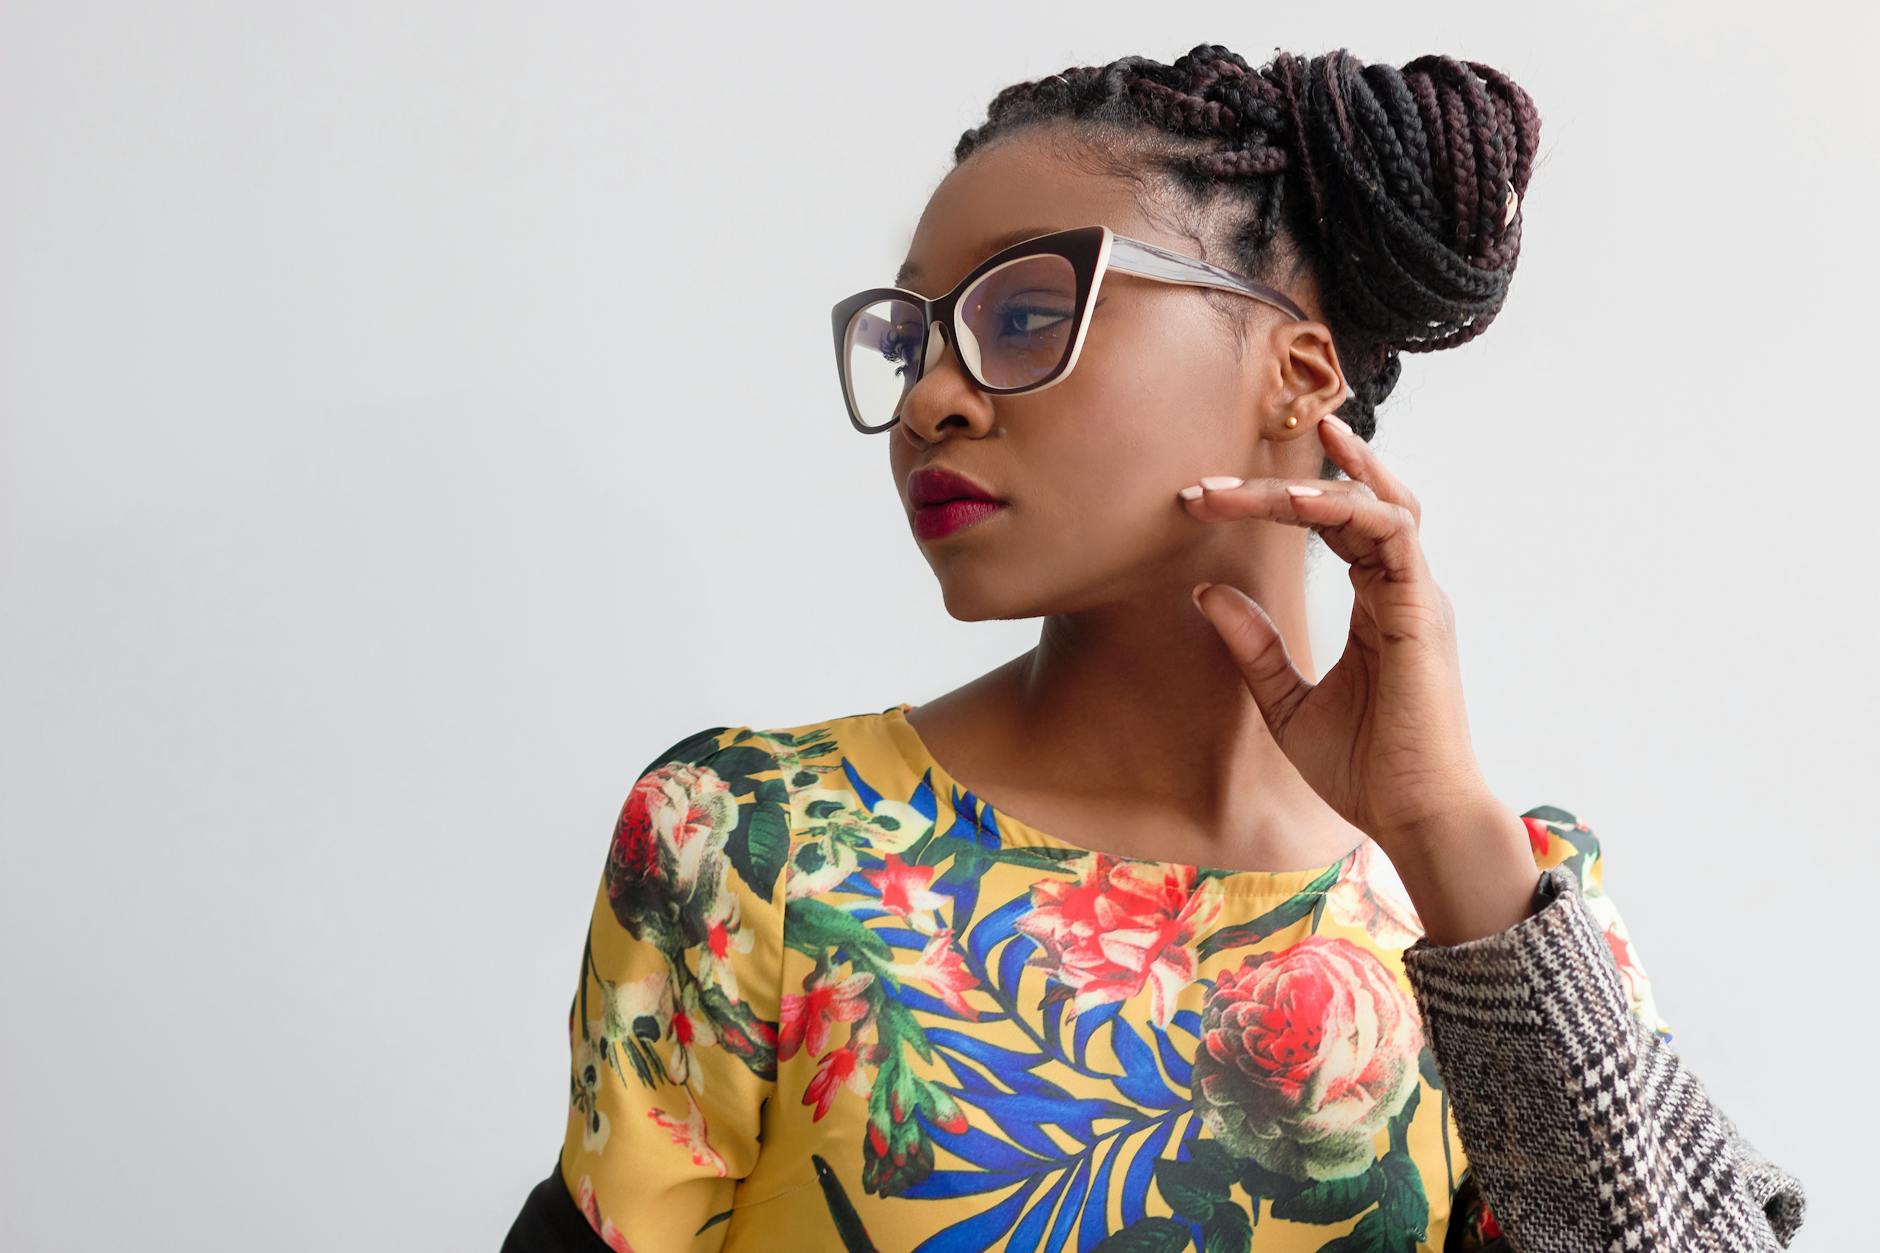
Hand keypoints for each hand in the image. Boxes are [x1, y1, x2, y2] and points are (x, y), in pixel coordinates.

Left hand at [1179, 415, 1497, 860]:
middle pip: (1350, 501)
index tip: (1205, 500)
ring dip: (1305, 486)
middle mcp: (1401, 587)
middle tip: (1207, 485)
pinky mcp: (1423, 608)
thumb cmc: (1363, 769)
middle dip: (1278, 484)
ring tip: (1236, 489)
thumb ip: (1254, 646)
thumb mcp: (1284, 702)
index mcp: (1377, 603)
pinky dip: (1344, 508)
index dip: (1273, 502)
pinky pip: (1392, 532)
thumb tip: (1205, 591)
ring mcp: (1416, 593)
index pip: (1332, 524)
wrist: (1412, 816)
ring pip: (1373, 504)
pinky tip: (1292, 502)